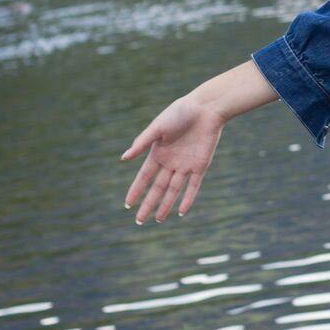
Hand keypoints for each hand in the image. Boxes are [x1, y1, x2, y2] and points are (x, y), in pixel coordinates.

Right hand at [122, 94, 225, 222]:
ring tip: (157, 220)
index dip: (136, 190)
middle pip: (157, 188)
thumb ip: (142, 143)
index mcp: (158, 153)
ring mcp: (185, 165)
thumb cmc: (180, 113)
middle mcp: (170, 162)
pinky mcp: (201, 165)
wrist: (206, 108)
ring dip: (166, 205)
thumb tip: (123, 158)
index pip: (144, 177)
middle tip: (139, 221)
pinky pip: (193, 186)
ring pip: (174, 190)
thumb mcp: (157, 127)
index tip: (127, 204)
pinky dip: (187, 199)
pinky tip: (181, 212)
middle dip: (148, 204)